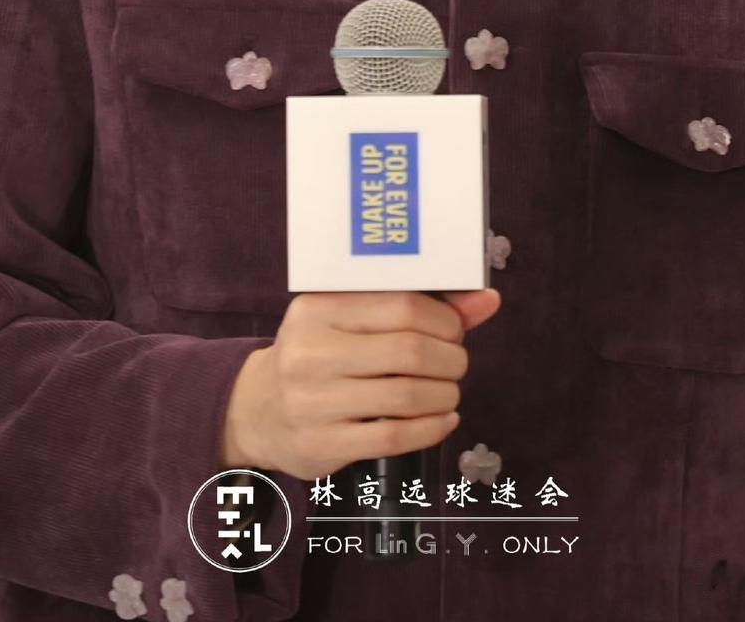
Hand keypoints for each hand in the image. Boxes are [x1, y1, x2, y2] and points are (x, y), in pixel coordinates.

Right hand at [220, 287, 501, 479]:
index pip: (403, 305)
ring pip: (405, 397)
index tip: (454, 331)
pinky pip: (392, 437)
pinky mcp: (322, 444)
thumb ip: (418, 307)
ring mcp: (314, 401)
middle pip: (409, 352)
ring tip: (449, 392)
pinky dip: (430, 430)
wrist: (256, 411)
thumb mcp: (351, 320)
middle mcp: (312, 351)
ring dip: (444, 395)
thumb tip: (488, 299)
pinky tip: (443, 421)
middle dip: (450, 360)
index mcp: (319, 308)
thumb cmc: (317, 354)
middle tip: (456, 364)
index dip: (445, 320)